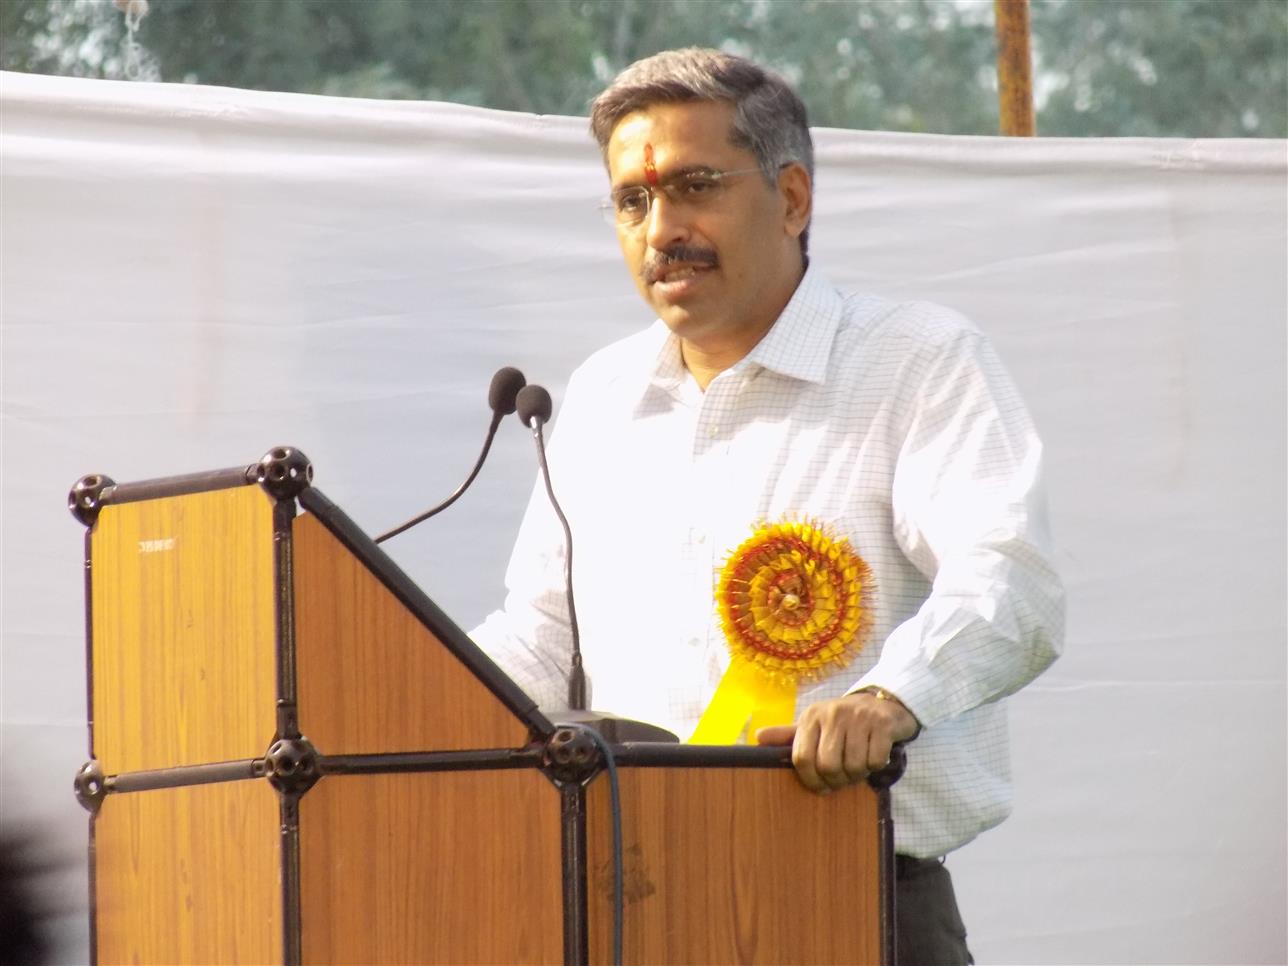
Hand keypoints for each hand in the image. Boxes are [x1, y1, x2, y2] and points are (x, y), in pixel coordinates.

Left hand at [756, 690, 919, 793]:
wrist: (882, 703)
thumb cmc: (842, 721)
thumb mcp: (814, 725)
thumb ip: (788, 735)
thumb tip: (758, 738)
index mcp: (811, 717)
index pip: (802, 758)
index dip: (811, 780)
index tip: (821, 787)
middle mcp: (832, 713)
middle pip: (828, 765)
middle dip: (837, 780)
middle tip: (843, 778)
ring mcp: (859, 717)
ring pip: (853, 766)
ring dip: (858, 774)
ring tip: (859, 765)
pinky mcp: (882, 723)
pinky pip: (875, 760)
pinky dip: (875, 766)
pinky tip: (874, 755)